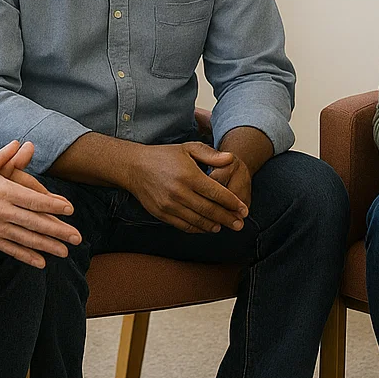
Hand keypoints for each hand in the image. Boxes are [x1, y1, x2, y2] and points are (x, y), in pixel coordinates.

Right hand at [0, 141, 81, 267]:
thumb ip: (5, 155)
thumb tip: (21, 142)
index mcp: (2, 191)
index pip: (31, 200)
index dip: (51, 205)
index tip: (69, 209)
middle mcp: (0, 211)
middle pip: (33, 222)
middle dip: (57, 230)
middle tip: (76, 237)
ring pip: (25, 239)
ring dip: (47, 246)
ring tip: (65, 252)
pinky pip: (12, 249)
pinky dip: (27, 257)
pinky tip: (42, 263)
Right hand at [122, 142, 248, 233]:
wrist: (134, 167)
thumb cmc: (164, 156)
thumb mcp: (188, 149)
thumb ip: (210, 155)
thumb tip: (230, 159)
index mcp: (189, 175)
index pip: (216, 193)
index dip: (232, 203)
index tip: (244, 209)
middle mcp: (179, 192)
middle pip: (209, 210)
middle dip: (227, 218)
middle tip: (240, 224)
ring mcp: (169, 205)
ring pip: (197, 220)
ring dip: (213, 225)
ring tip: (225, 227)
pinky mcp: (162, 213)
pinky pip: (183, 225)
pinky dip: (197, 228)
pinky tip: (206, 227)